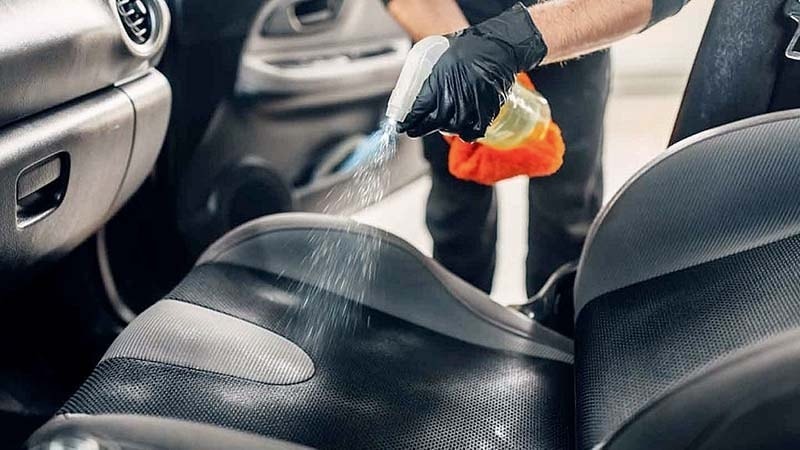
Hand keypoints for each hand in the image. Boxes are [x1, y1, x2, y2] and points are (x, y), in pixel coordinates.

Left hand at [397, 3, 547, 140]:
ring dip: (445, 129)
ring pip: (452, 128)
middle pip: (432, 123)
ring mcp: (470, 105)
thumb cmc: (471, 46)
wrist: (499, 46)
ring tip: (441, 124)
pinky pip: (473, 131)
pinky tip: (463, 130)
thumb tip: (415, 86)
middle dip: (420, 129)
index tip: (402, 126)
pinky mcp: (486, 111)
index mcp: (438, 81)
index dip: (408, 121)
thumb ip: (430, 72)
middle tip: (414, 130)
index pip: (418, 109)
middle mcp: (453, 96)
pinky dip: (467, 133)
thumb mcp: (441, 54)